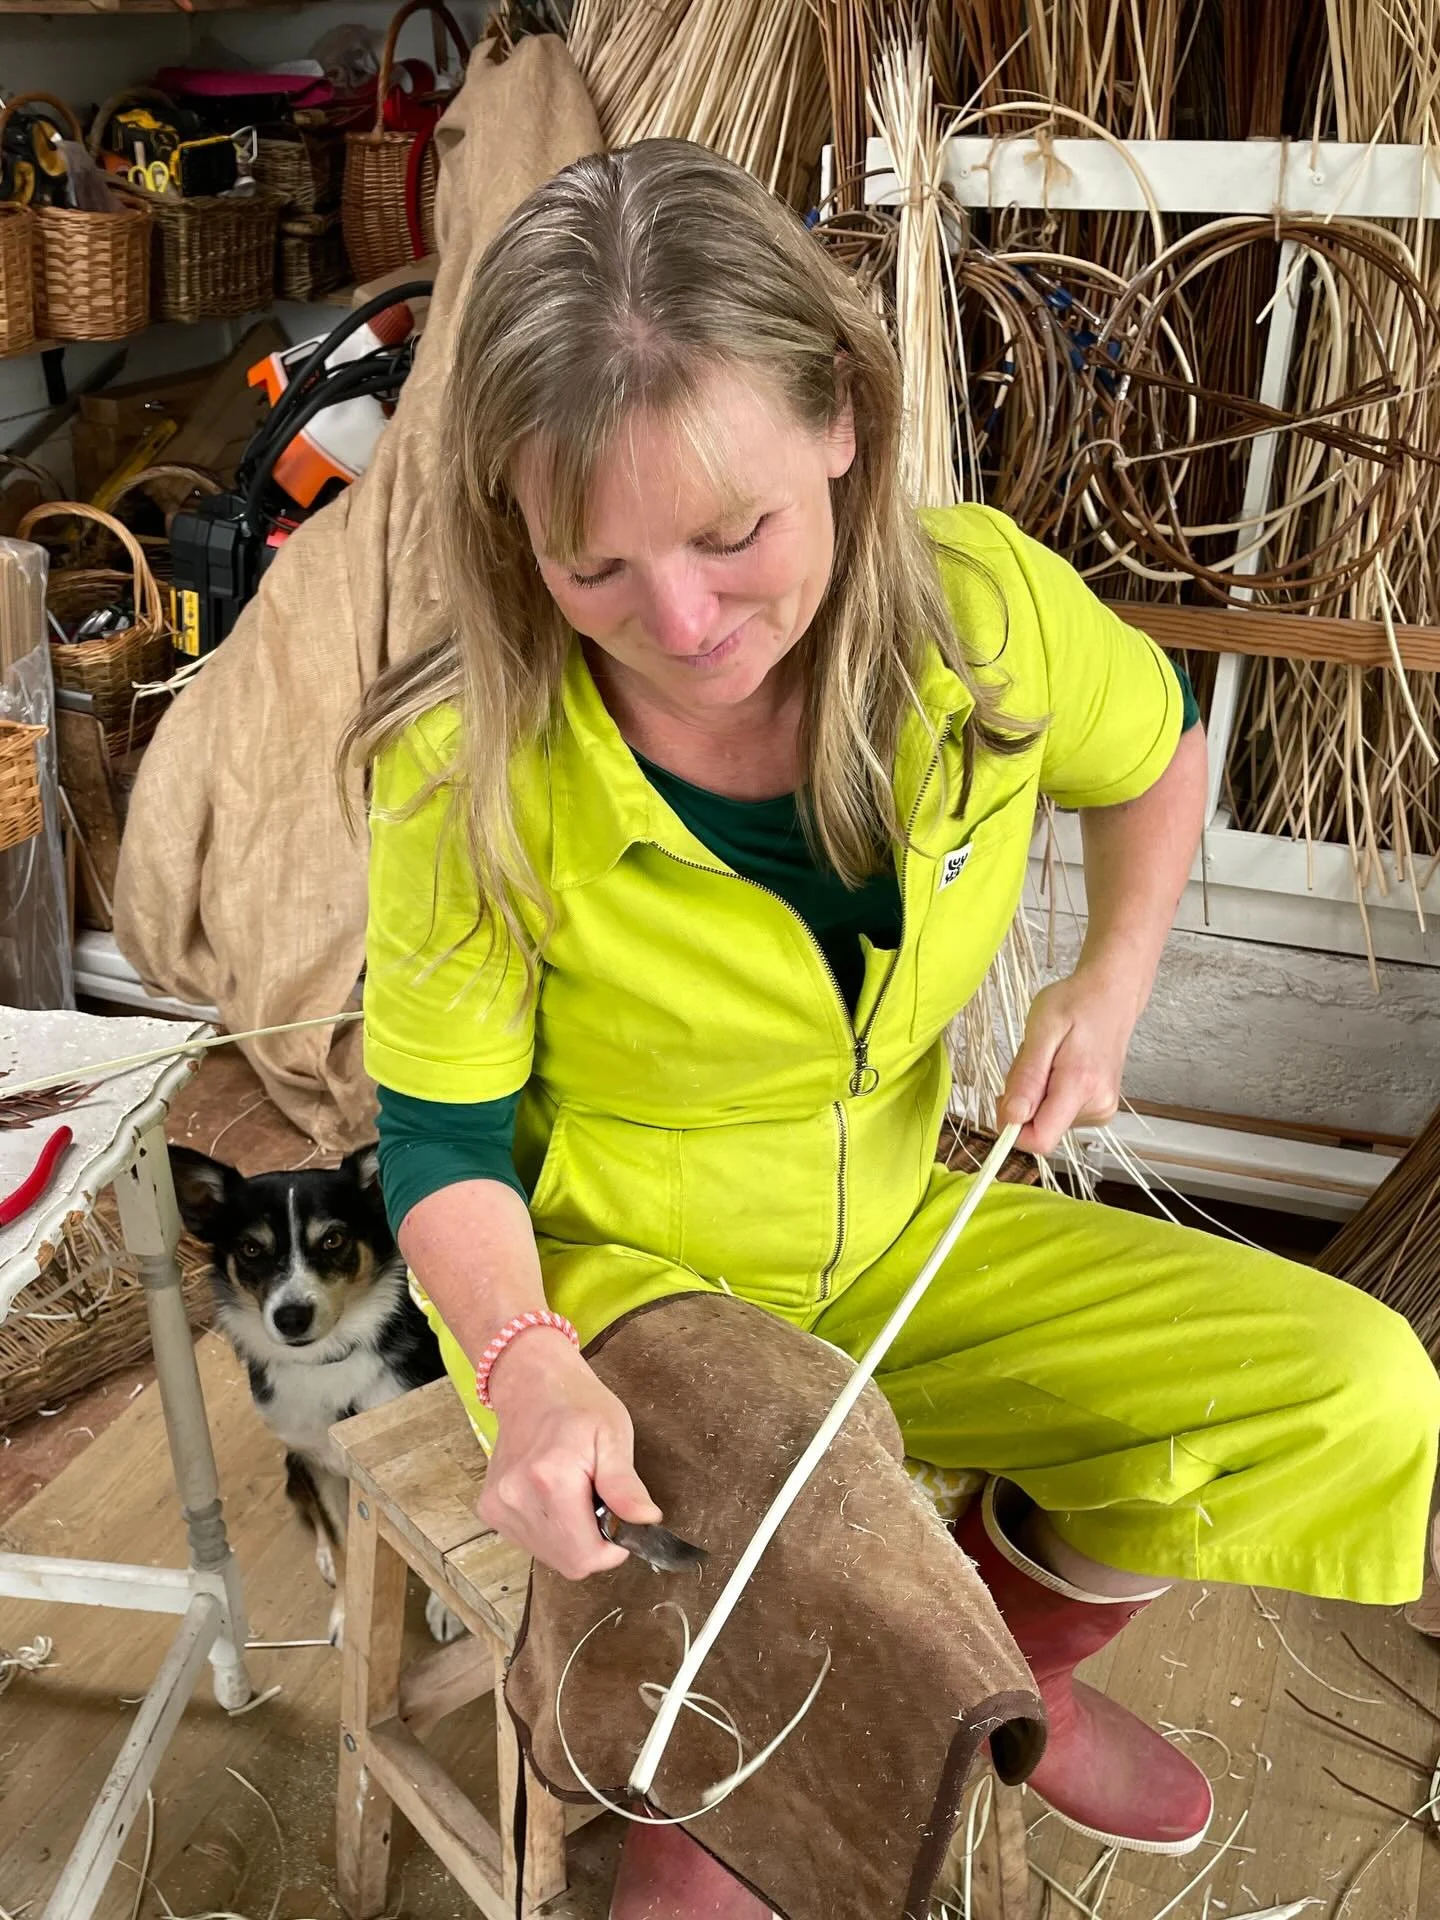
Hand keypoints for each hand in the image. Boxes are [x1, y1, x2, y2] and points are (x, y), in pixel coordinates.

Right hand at [477, 1330, 661, 1579]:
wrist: (532, 1386)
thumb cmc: (578, 1406)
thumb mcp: (614, 1435)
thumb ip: (625, 1485)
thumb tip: (646, 1521)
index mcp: (550, 1478)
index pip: (586, 1556)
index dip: (612, 1548)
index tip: (619, 1520)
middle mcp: (516, 1497)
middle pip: (569, 1562)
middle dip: (593, 1542)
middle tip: (598, 1501)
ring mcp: (498, 1506)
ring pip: (550, 1556)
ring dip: (572, 1538)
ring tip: (575, 1495)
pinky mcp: (489, 1510)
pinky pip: (531, 1543)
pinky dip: (551, 1532)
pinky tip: (554, 1499)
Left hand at [997, 963, 1141, 1156]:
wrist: (1111, 994)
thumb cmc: (1076, 1003)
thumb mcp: (1040, 1031)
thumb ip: (1026, 1078)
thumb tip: (1012, 1118)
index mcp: (1081, 1086)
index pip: (1041, 1140)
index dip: (1013, 1129)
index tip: (1004, 1099)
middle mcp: (1097, 1105)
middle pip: (1040, 1129)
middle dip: (1023, 1101)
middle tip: (1032, 1061)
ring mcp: (1102, 1108)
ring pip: (1048, 1121)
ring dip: (1035, 1094)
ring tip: (1049, 1058)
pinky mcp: (1101, 1108)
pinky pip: (1060, 1113)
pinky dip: (1049, 1093)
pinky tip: (1059, 1066)